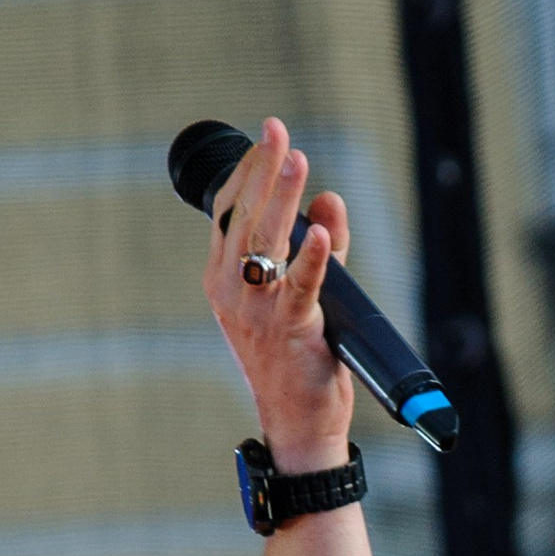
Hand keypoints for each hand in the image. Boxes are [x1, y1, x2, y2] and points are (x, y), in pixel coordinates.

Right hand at [201, 116, 355, 472]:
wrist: (297, 425)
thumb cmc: (297, 360)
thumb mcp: (301, 295)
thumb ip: (321, 247)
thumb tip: (331, 198)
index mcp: (223, 279)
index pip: (228, 213)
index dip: (247, 172)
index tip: (266, 137)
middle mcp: (232, 291)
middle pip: (244, 218)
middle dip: (263, 170)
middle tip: (278, 130)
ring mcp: (256, 313)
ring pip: (266, 244)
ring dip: (283, 198)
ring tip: (297, 160)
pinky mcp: (290, 332)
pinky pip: (300, 288)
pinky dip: (313, 258)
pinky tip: (322, 231)